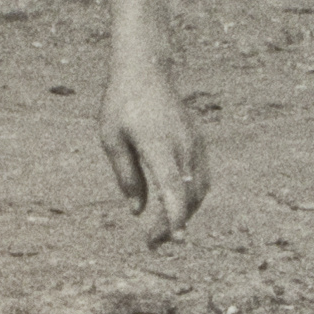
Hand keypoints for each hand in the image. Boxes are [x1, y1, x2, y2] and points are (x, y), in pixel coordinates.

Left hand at [99, 71, 209, 247]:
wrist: (145, 71)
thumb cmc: (122, 104)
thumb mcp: (112, 140)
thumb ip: (126, 177)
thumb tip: (138, 210)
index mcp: (158, 144)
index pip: (172, 188)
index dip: (175, 216)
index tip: (176, 239)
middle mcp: (182, 145)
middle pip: (188, 195)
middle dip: (174, 223)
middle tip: (152, 242)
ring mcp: (193, 143)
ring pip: (199, 188)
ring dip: (185, 212)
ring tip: (163, 229)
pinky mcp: (197, 141)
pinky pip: (201, 176)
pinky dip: (192, 196)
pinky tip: (176, 205)